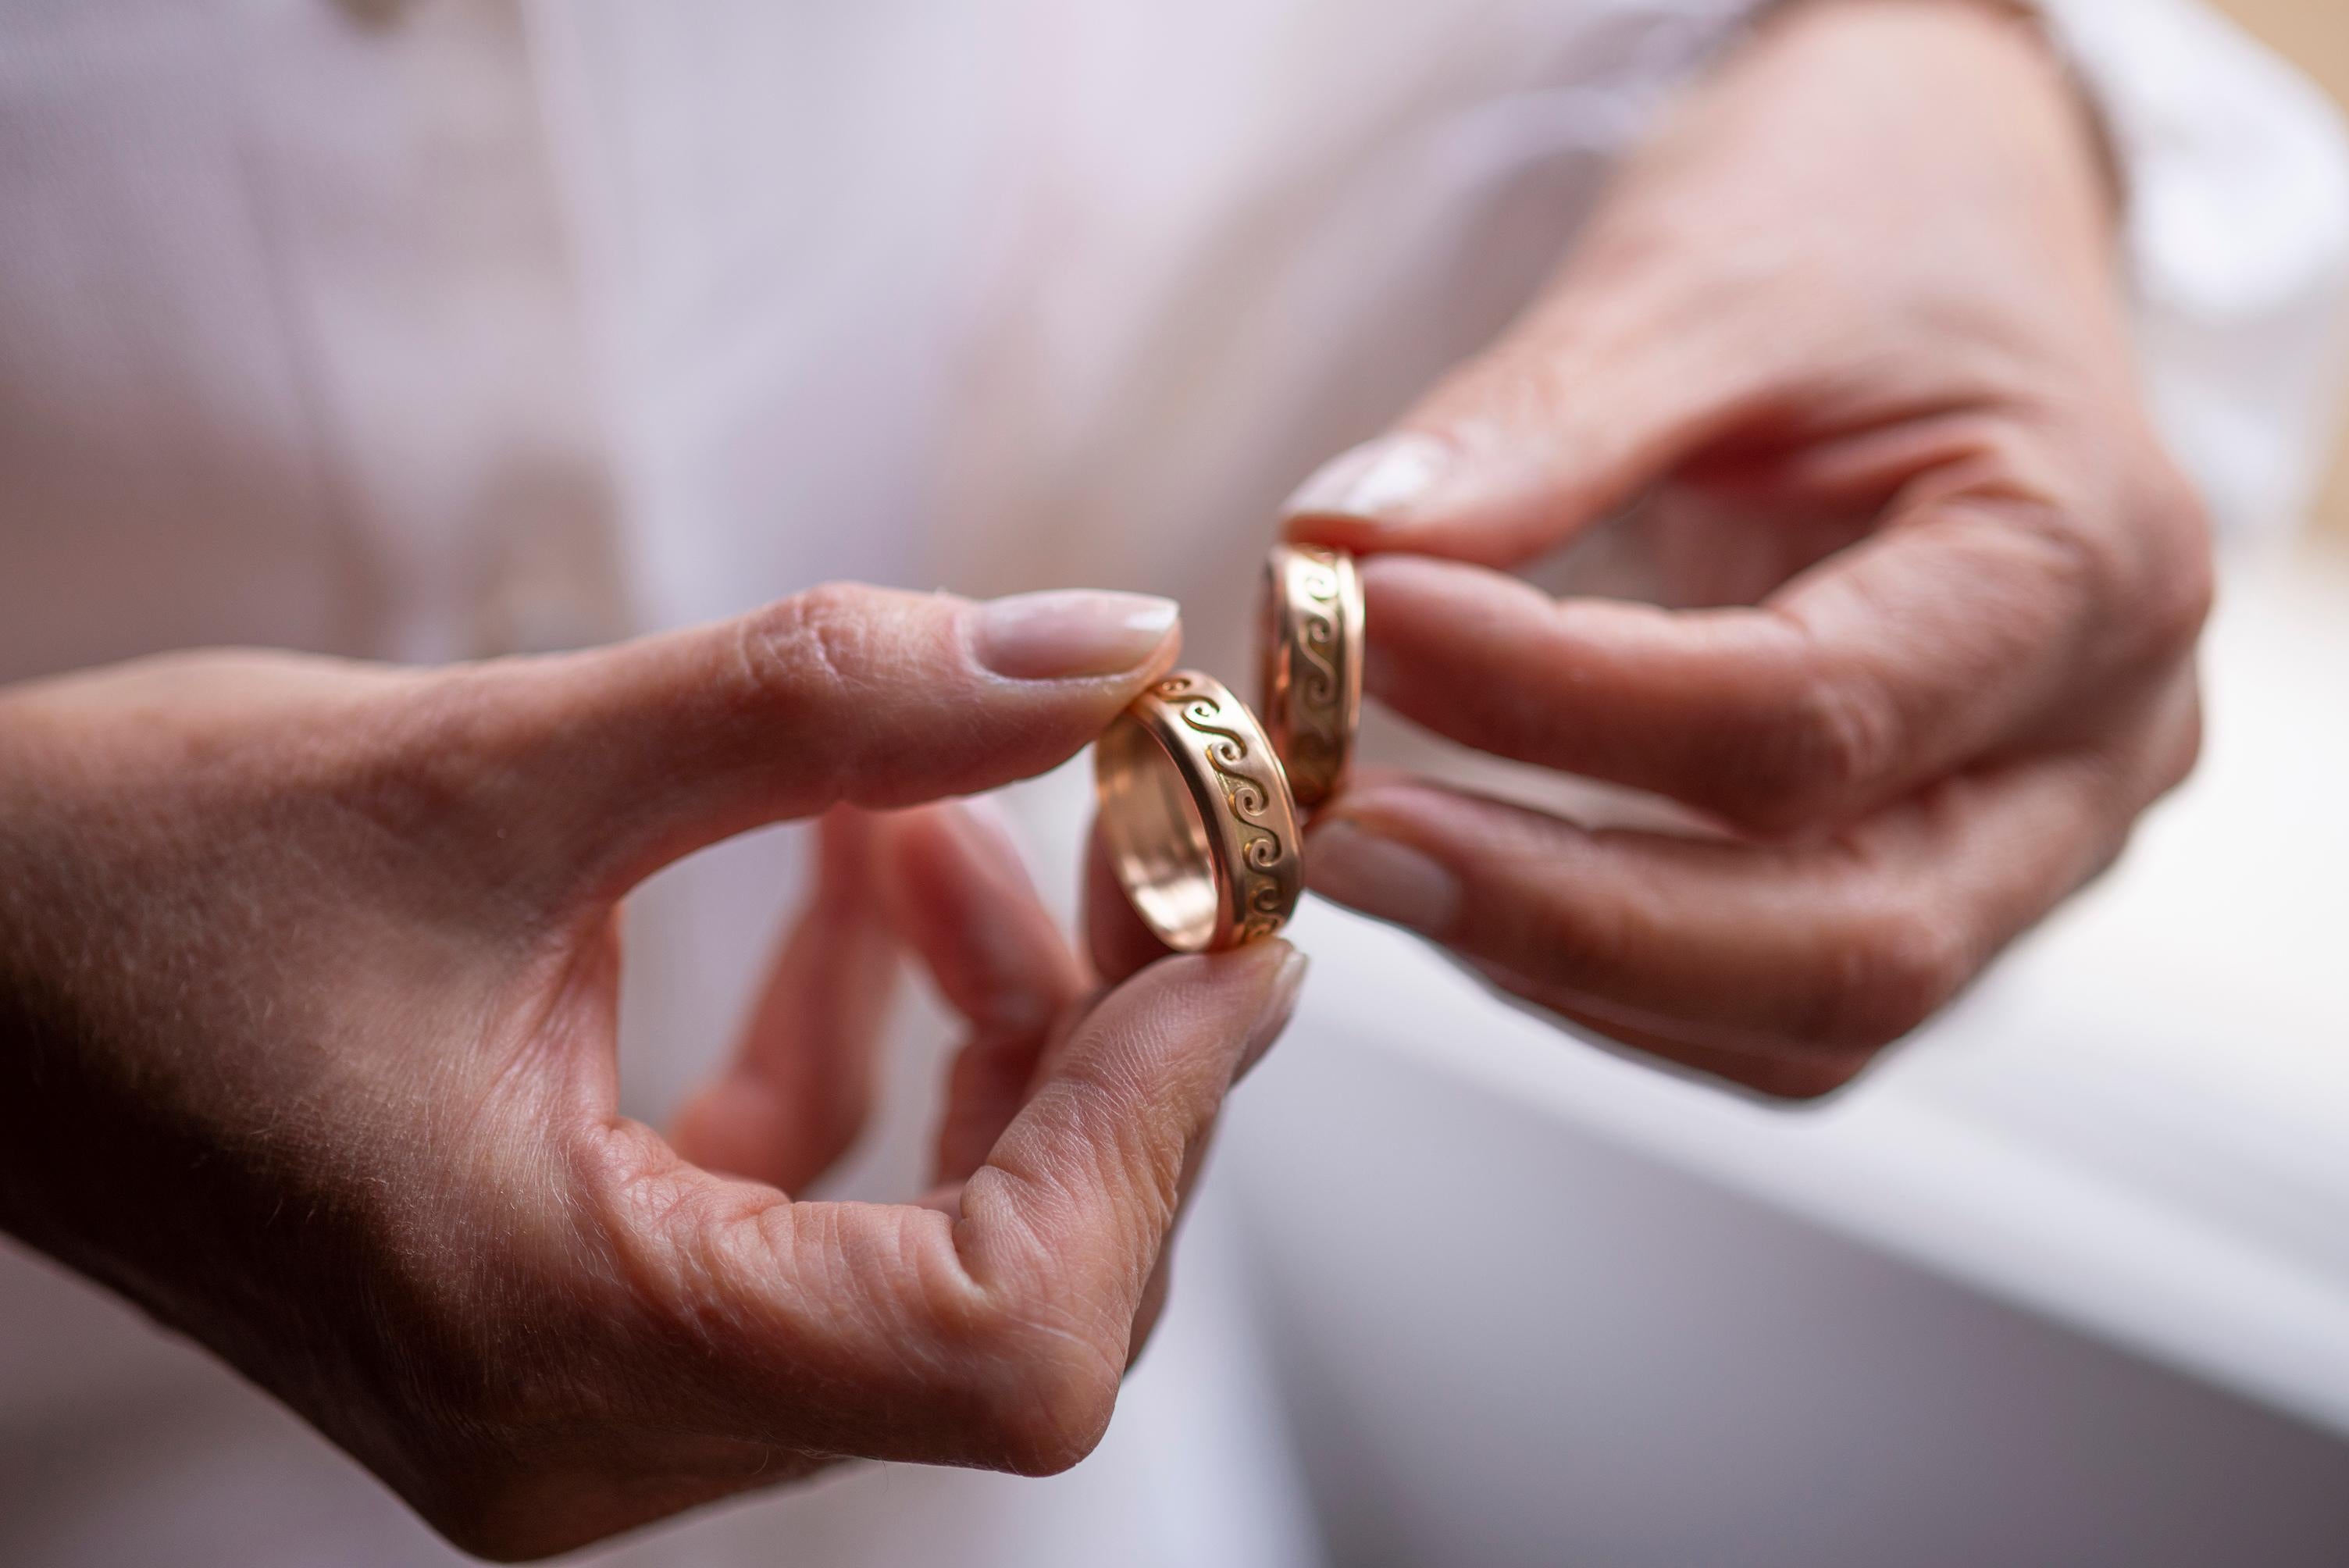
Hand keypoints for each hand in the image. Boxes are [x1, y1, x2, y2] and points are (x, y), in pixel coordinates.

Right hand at [0, 585, 1304, 1559]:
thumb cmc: (120, 884)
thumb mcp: (492, 761)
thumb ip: (824, 704)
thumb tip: (1095, 648)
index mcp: (557, 1347)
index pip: (997, 1341)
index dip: (1156, 1134)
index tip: (1230, 935)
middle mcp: (587, 1427)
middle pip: (1002, 1297)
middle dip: (1097, 1055)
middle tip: (1119, 830)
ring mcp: (585, 1384)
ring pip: (928, 1246)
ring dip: (986, 1028)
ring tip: (924, 809)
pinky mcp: (578, 1304)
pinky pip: (814, 1196)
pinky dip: (870, 1037)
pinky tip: (851, 864)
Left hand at [1283, 0, 2207, 1096]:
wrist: (1944, 226)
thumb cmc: (1853, 226)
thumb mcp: (1697, 278)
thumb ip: (1531, 430)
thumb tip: (1337, 559)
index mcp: (2086, 564)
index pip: (1802, 715)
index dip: (1553, 702)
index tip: (1360, 634)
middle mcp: (2098, 746)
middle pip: (1845, 942)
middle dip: (1558, 913)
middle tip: (1342, 839)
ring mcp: (2034, 837)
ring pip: (1807, 1018)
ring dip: (1565, 965)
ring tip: (1377, 851)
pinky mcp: (1939, 875)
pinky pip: (1773, 1009)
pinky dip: (1605, 973)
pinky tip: (1474, 880)